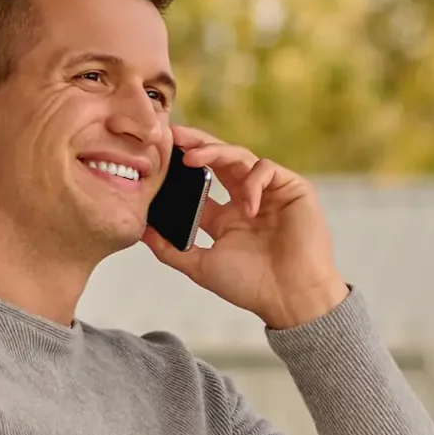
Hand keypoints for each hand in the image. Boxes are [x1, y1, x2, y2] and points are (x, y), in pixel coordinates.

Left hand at [141, 125, 347, 330]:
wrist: (290, 299)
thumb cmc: (251, 286)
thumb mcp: (201, 266)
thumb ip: (171, 249)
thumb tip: (141, 231)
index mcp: (225, 216)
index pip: (200, 182)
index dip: (180, 167)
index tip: (159, 155)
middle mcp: (245, 199)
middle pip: (219, 160)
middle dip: (196, 143)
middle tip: (173, 135)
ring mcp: (269, 192)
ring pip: (240, 156)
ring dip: (216, 153)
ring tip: (194, 159)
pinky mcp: (292, 189)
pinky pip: (267, 169)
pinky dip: (252, 182)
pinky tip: (247, 207)